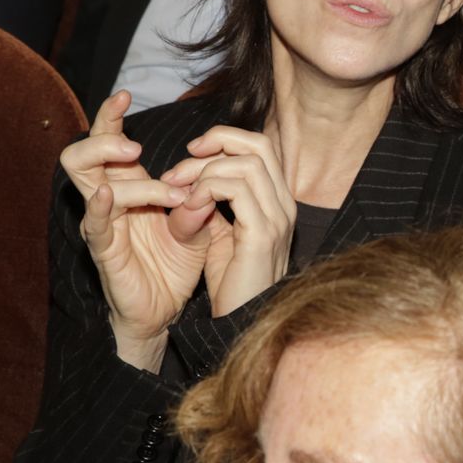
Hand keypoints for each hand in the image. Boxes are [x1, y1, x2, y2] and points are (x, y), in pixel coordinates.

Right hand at [62, 91, 203, 369]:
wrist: (167, 311)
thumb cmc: (176, 264)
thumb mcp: (196, 226)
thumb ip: (199, 203)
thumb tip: (204, 185)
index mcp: (128, 184)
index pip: (109, 140)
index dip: (110, 116)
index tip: (125, 95)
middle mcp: (108, 198)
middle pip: (81, 153)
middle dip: (104, 138)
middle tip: (135, 146)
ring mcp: (101, 223)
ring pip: (87, 180)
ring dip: (126, 177)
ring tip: (165, 190)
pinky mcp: (102, 249)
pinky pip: (92, 222)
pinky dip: (98, 205)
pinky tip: (108, 193)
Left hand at [159, 125, 295, 316]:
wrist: (242, 323)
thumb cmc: (233, 284)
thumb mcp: (221, 235)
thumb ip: (213, 204)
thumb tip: (191, 177)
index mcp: (277, 201)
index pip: (260, 146)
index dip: (224, 140)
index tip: (192, 154)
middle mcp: (284, 205)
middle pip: (257, 144)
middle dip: (214, 144)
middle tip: (180, 166)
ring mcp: (278, 218)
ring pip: (245, 163)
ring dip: (203, 170)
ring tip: (178, 189)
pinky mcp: (263, 234)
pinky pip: (236, 190)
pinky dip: (206, 189)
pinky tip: (189, 206)